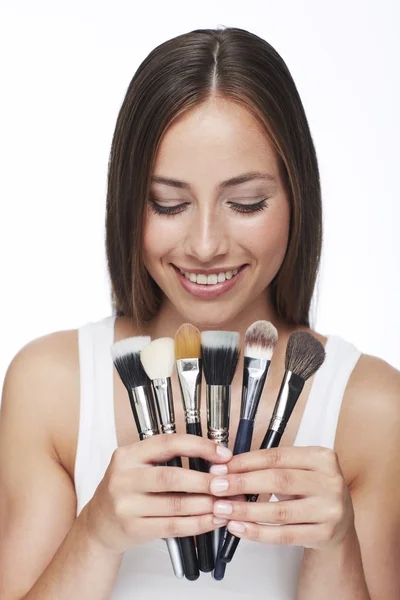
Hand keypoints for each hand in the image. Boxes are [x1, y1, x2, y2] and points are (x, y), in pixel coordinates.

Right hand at [82, 434, 231, 553]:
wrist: (98, 524)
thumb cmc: (127, 490)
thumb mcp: (137, 466)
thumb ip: (167, 458)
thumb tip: (214, 458)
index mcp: (128, 455)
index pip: (168, 444)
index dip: (199, 447)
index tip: (223, 454)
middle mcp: (124, 478)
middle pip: (172, 477)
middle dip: (205, 480)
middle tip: (227, 483)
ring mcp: (126, 505)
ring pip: (175, 505)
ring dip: (205, 505)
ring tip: (225, 503)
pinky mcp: (133, 529)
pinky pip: (172, 527)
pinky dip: (197, 524)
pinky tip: (212, 520)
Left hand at [210, 446, 354, 550]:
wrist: (339, 524)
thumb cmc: (310, 490)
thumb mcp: (297, 471)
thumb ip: (269, 467)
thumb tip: (227, 469)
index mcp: (321, 457)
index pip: (276, 456)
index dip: (245, 462)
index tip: (222, 467)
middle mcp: (330, 481)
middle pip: (278, 480)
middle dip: (242, 483)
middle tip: (216, 487)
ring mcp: (329, 509)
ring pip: (279, 511)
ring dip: (245, 510)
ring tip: (222, 509)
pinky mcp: (324, 534)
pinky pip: (284, 535)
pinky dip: (257, 532)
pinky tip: (239, 527)